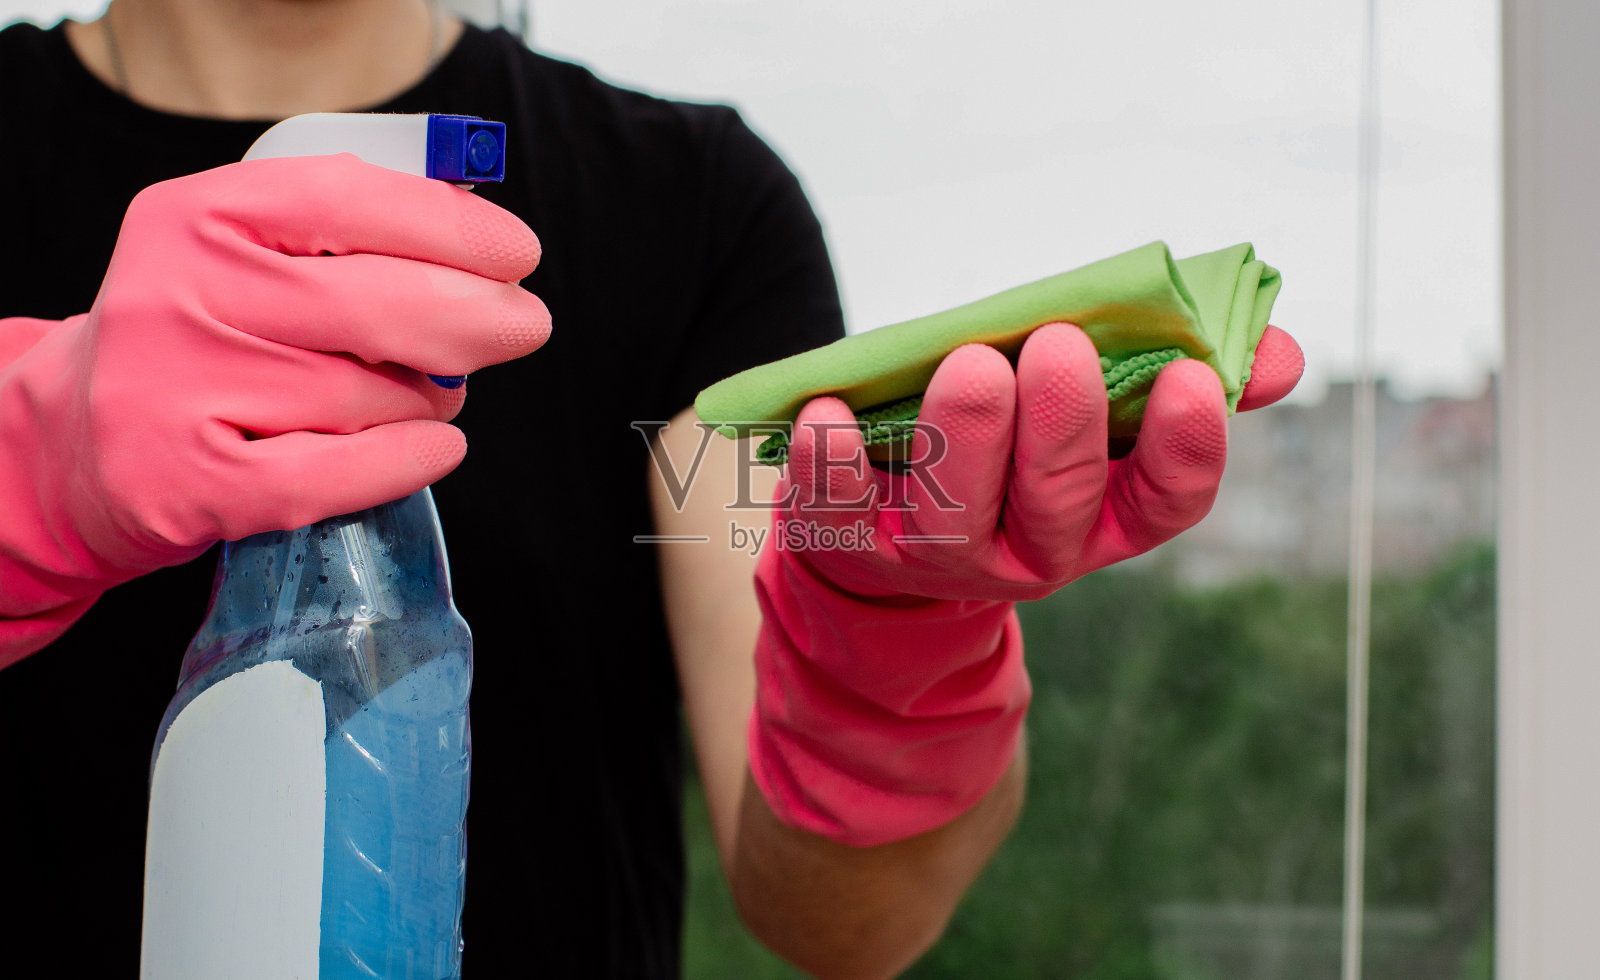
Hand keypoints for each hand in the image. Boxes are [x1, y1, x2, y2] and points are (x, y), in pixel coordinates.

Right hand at [0, 153, 548, 659]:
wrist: (79, 441)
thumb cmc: (202, 340)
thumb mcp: (243, 255)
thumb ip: (345, 239)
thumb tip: (482, 249)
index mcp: (197, 216)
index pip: (348, 199)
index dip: (453, 227)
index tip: (517, 253)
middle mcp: (177, 295)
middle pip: (377, 305)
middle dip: (478, 317)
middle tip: (524, 325)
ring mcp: (176, 391)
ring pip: (368, 397)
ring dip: (427, 401)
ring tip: (425, 397)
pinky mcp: (189, 483)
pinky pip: (339, 473)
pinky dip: (406, 461)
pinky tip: (435, 448)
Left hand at [749, 322, 1301, 844]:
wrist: (891, 534)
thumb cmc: (1011, 448)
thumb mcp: (1097, 423)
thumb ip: (1178, 382)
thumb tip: (1281, 356)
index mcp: (1103, 516)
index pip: (1165, 502)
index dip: (1186, 449)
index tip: (1192, 380)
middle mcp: (1031, 550)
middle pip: (1057, 500)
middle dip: (1063, 427)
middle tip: (1062, 348)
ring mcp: (940, 553)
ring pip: (959, 511)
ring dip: (967, 437)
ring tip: (972, 364)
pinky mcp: (853, 542)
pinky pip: (839, 512)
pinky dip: (831, 464)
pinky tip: (828, 410)